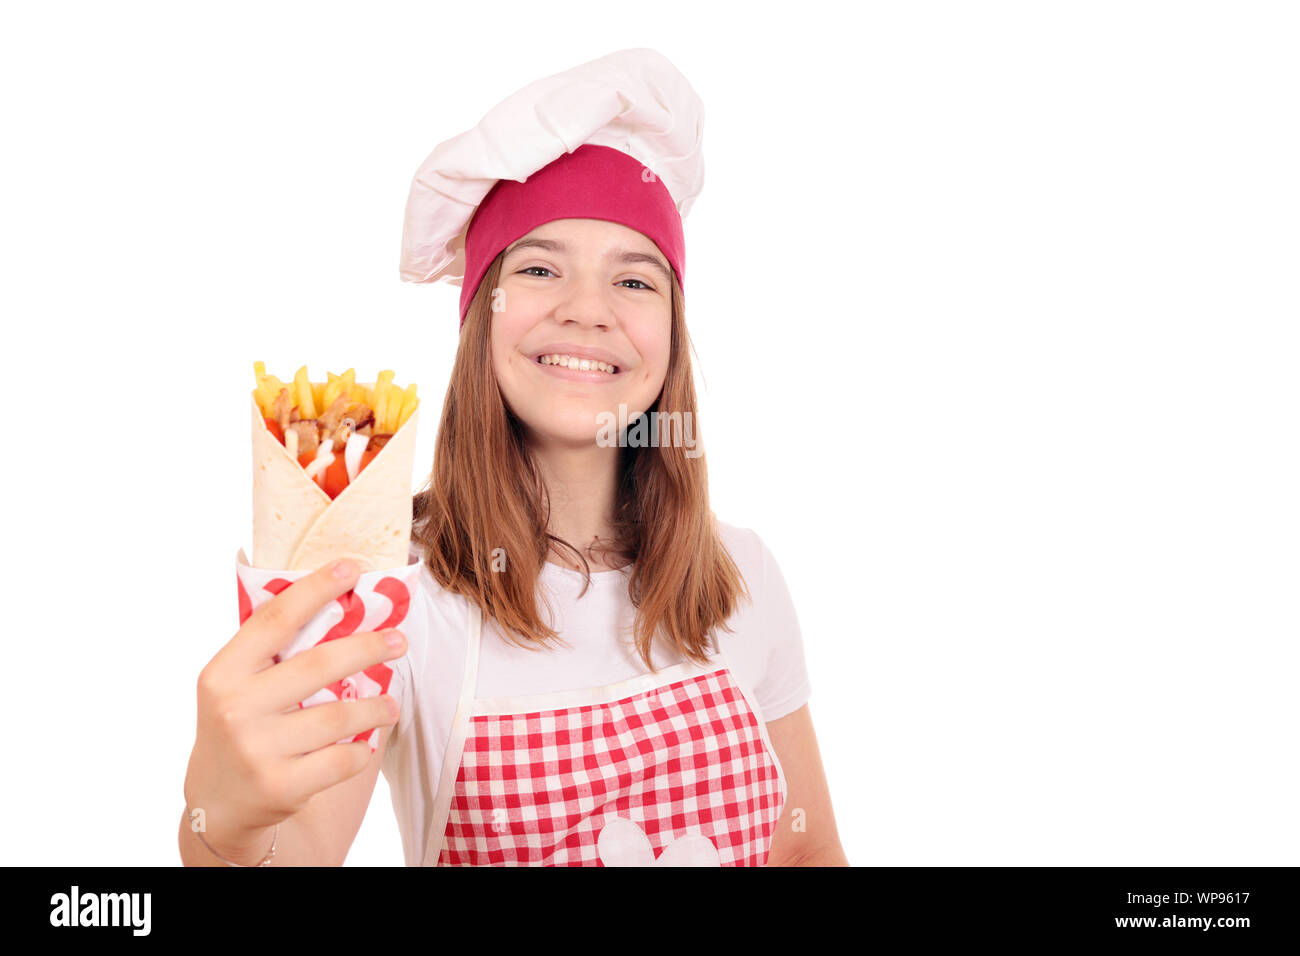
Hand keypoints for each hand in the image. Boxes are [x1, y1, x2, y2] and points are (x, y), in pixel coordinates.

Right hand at [182, 558, 405, 862]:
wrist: (218, 805)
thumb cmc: (241, 728)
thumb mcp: (235, 687)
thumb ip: (271, 653)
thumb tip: (338, 601)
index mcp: (223, 673)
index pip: (275, 619)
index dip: (315, 589)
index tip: (352, 567)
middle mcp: (235, 709)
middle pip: (319, 664)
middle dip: (368, 647)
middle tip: (399, 640)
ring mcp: (256, 750)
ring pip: (340, 715)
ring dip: (377, 707)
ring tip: (391, 705)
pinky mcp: (280, 786)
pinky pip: (343, 759)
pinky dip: (360, 750)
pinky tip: (362, 745)